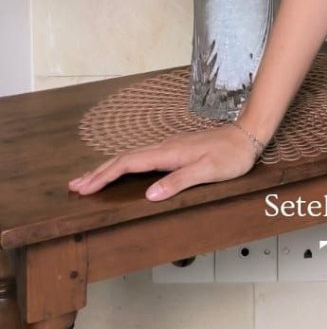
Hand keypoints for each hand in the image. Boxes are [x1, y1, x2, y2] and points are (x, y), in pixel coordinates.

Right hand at [67, 124, 258, 201]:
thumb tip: (149, 195)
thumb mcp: (208, 171)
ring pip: (132, 157)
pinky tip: (123, 170)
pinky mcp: (176, 150)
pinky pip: (142, 157)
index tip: (84, 188)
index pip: (129, 164)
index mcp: (169, 153)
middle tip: (75, 186)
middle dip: (99, 172)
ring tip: (90, 179)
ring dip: (109, 168)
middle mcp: (165, 147)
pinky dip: (125, 164)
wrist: (247, 135)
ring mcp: (170, 147)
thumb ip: (180, 181)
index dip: (105, 176)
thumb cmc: (231, 155)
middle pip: (124, 159)